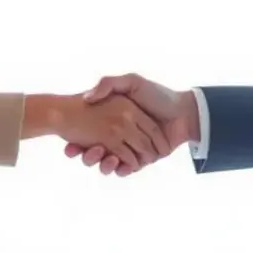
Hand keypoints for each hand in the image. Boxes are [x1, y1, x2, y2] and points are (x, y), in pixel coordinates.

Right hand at [64, 74, 199, 176]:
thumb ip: (109, 84)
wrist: (184, 114)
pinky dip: (119, 169)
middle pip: (94, 150)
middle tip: (82, 150)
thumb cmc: (158, 96)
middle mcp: (119, 134)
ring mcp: (129, 149)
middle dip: (86, 154)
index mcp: (114, 118)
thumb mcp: (132, 82)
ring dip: (100, 162)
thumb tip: (87, 98)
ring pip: (107, 162)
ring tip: (99, 155)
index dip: (77, 140)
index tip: (68, 143)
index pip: (89, 132)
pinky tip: (115, 162)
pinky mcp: (140, 161)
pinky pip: (124, 169)